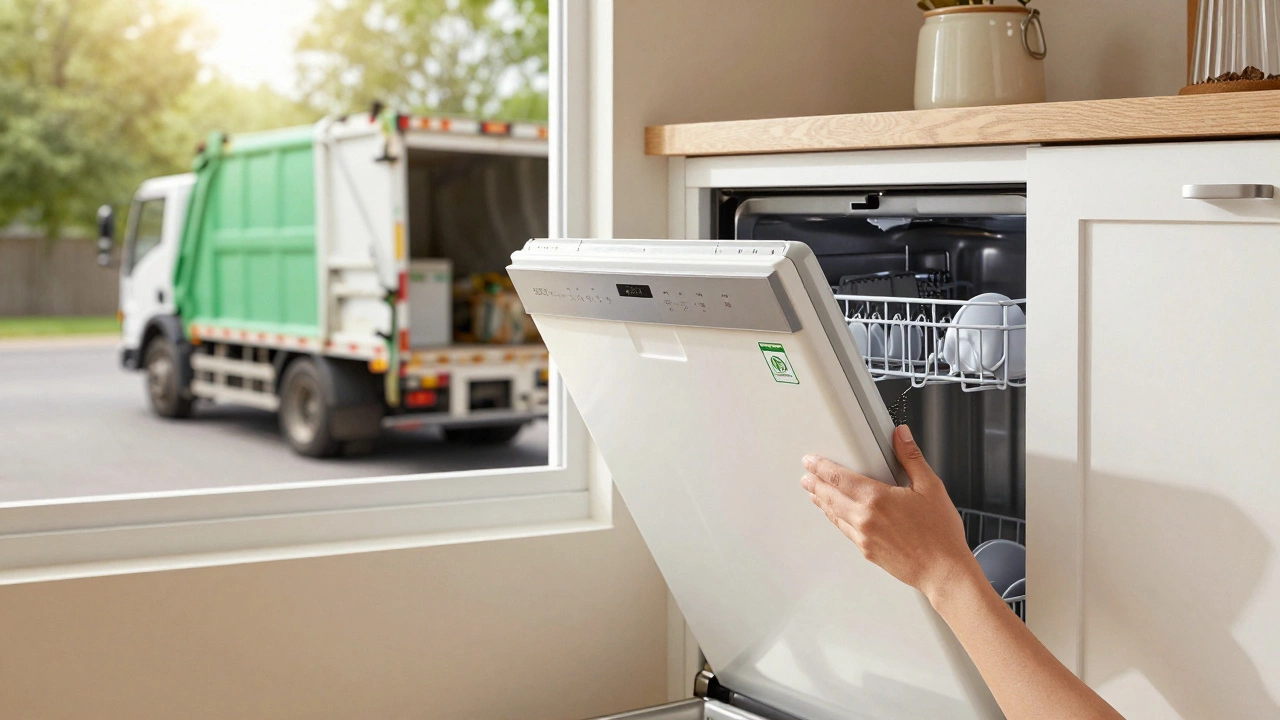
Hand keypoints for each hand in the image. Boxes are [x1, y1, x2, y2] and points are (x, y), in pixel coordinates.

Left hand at [800, 425, 980, 605]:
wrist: (944, 572)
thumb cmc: (941, 534)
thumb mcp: (930, 487)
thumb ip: (911, 458)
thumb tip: (901, 435)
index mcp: (877, 499)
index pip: (838, 478)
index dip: (821, 467)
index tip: (811, 461)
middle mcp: (865, 518)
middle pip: (830, 497)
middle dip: (815, 484)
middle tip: (806, 477)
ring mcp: (864, 537)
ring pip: (834, 515)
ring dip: (822, 502)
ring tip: (814, 494)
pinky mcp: (867, 552)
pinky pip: (845, 531)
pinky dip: (836, 519)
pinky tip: (837, 517)